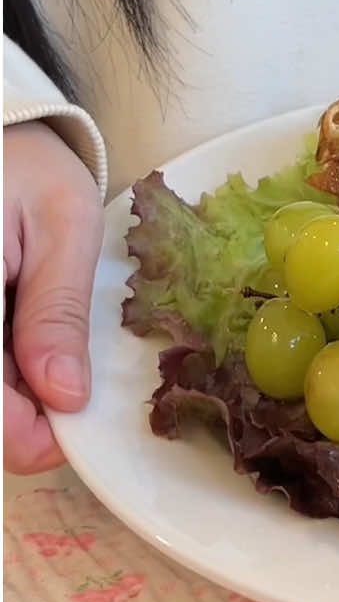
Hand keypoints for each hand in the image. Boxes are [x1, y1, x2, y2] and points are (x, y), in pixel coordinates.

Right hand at [4, 121, 102, 472]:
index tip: (69, 425)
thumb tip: (65, 397)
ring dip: (6, 392)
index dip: (25, 435)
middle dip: (17, 413)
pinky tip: (15, 337)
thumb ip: (59, 310)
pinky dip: (1, 370)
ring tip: (37, 346)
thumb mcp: (61, 222)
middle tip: (61, 376)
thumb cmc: (24, 165)